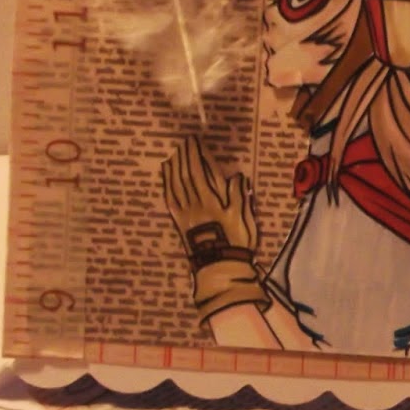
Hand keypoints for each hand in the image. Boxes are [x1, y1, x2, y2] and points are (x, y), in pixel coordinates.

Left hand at [161, 138, 267, 323]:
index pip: (202, 172)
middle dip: (185, 156)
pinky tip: (166, 175)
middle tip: (184, 142)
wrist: (220, 267)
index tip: (195, 141)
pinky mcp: (180, 222)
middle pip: (187, 175)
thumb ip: (239, 195)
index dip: (197, 155)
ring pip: (176, 185)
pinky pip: (171, 199)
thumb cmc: (236, 243)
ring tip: (174, 153)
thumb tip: (237, 176)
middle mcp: (196, 204)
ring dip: (175, 166)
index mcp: (212, 201)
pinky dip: (167, 184)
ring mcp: (185, 213)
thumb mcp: (244, 218)